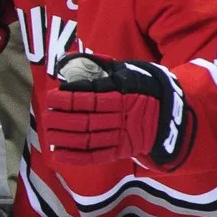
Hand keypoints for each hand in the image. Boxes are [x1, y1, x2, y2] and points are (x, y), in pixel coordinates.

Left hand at [42, 54, 193, 168]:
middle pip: (87, 120)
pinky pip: (97, 156)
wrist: (170, 114)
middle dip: (62, 119)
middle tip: (45, 116)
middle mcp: (122, 118)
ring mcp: (122, 136)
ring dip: (65, 138)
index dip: (69, 99)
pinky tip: (58, 153)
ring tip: (48, 133)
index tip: (51, 97)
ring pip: (89, 139)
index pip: (91, 99)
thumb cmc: (142, 88)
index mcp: (123, 97)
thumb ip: (102, 68)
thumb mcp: (127, 72)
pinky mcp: (122, 151)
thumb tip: (72, 59)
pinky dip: (77, 157)